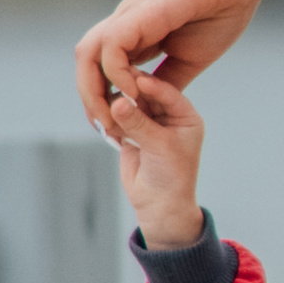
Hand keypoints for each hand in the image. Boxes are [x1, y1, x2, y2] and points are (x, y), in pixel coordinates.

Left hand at [75, 0, 268, 131]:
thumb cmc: (224, 4)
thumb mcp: (192, 55)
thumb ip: (170, 78)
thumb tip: (156, 102)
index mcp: (136, 34)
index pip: (102, 72)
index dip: (104, 103)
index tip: (118, 131)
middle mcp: (126, 25)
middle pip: (86, 65)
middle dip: (91, 102)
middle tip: (109, 133)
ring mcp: (130, 17)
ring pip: (88, 55)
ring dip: (94, 91)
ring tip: (115, 119)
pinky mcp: (142, 12)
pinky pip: (111, 46)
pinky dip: (116, 73)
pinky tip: (135, 94)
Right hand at [105, 74, 206, 246]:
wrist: (159, 205)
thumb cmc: (171, 177)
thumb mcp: (159, 146)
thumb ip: (138, 123)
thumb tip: (117, 102)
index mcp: (184, 116)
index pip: (166, 92)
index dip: (149, 85)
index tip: (131, 77)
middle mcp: (167, 115)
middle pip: (144, 94)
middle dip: (127, 91)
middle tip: (109, 83)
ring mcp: (147, 122)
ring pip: (128, 103)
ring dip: (115, 103)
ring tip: (102, 104)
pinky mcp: (130, 131)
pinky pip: (117, 117)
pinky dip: (108, 117)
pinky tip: (99, 117)